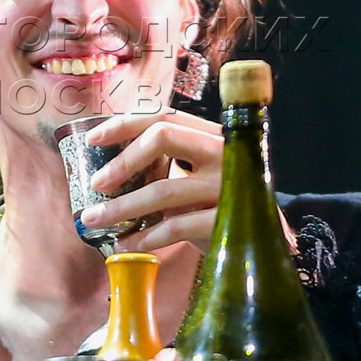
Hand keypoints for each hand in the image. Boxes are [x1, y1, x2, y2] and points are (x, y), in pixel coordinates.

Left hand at [74, 108, 293, 258]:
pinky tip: (127, 244)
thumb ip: (165, 164)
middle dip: (123, 160)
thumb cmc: (218, 203)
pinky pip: (176, 227)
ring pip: (163, 190)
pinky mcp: (228, 222)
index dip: (125, 124)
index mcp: (213, 135)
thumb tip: (105, 169)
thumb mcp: (196, 176)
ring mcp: (229, 187)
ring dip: (121, 208)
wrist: (266, 241)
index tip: (93, 138)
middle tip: (96, 183)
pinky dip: (145, 237)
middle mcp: (224, 153)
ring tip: (94, 220)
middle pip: (164, 137)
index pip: (165, 116)